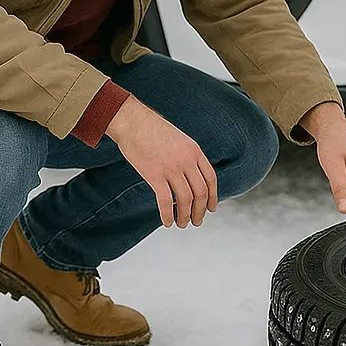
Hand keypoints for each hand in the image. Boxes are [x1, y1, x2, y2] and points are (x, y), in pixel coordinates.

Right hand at [105, 96, 218, 227]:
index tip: (211, 208)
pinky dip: (167, 215)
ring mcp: (171, 168)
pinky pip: (166, 202)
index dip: (213, 197)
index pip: (211, 179)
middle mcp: (186, 160)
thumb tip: (190, 177)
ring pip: (185, 200)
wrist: (132, 121)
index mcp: (194, 150)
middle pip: (201, 193)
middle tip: (196, 221)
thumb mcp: (178, 139)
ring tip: (182, 224)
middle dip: (200, 211)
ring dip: (185, 216)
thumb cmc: (151, 129)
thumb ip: (187, 156)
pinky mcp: (155, 175)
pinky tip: (166, 222)